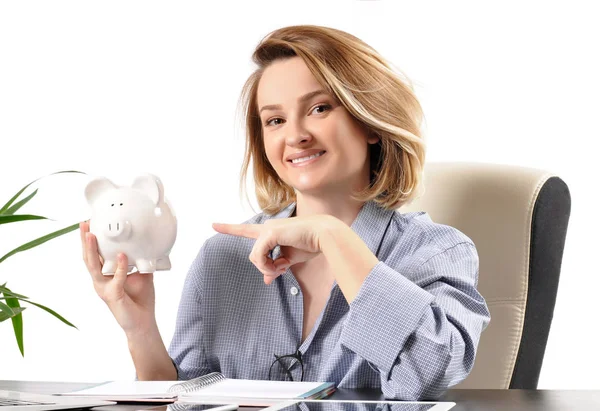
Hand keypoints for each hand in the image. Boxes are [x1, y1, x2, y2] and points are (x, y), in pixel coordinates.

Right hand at [80, 221, 156, 336]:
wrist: (143, 322)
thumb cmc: (140, 299)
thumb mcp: (141, 274)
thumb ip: (139, 260)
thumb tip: (146, 244)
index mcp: (105, 275)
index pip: (94, 255)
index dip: (90, 240)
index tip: (90, 224)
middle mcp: (100, 281)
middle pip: (88, 258)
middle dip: (84, 240)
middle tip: (84, 224)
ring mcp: (104, 289)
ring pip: (94, 267)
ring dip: (92, 249)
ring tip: (91, 235)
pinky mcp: (113, 296)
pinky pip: (116, 279)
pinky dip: (119, 266)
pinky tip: (122, 255)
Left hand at [212, 215, 339, 283]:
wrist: (324, 235)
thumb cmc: (311, 244)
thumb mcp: (290, 259)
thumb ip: (276, 267)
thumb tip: (266, 280)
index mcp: (271, 231)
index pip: (246, 230)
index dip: (229, 228)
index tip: (213, 224)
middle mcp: (266, 228)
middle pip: (254, 256)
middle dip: (265, 267)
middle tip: (282, 269)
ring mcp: (267, 229)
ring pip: (255, 258)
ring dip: (267, 268)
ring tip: (284, 267)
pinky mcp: (270, 234)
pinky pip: (259, 256)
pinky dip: (268, 265)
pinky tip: (282, 265)